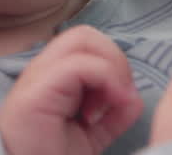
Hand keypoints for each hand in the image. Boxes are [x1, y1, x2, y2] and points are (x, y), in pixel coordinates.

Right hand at [0, 25, 142, 154]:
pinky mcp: (36, 92)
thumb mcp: (91, 135)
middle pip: (85, 34)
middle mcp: (41, 70)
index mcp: (52, 76)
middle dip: (114, 58)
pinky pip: (77, 65)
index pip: (86, 43)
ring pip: (81, 39)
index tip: (120, 99)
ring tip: (112, 101)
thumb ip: (114, 115)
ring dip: (110, 66)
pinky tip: (102, 109)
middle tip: (120, 95)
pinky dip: (103, 79)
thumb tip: (135, 98)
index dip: (112, 62)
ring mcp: (36, 77)